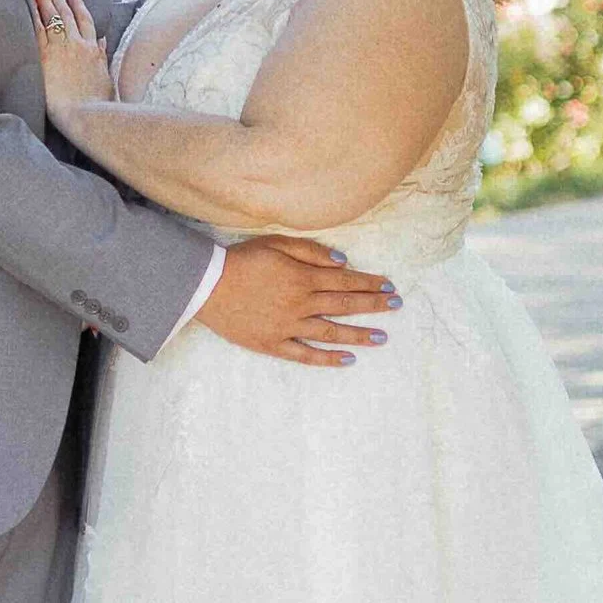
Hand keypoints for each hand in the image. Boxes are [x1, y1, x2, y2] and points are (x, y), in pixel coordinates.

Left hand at [35, 0, 114, 123]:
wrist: (87, 114)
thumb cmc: (99, 103)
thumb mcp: (106, 77)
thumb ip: (101, 57)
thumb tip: (101, 42)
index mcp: (93, 50)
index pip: (85, 20)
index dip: (78, 5)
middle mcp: (78, 44)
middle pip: (67, 13)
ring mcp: (62, 49)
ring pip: (53, 17)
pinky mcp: (46, 57)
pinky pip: (39, 30)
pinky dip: (35, 16)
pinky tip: (29, 6)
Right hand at [203, 237, 398, 367]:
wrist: (206, 286)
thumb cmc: (242, 260)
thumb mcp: (276, 243)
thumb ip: (311, 252)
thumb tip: (344, 261)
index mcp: (302, 278)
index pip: (345, 280)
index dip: (369, 283)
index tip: (389, 286)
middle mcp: (300, 304)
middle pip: (344, 305)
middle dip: (373, 305)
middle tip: (396, 306)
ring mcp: (287, 327)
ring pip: (331, 332)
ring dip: (359, 335)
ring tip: (382, 337)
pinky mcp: (272, 344)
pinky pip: (305, 355)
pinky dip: (327, 358)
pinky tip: (347, 359)